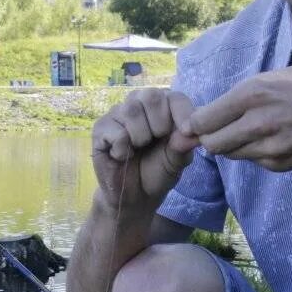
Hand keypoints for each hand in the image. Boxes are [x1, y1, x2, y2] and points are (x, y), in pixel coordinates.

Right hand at [90, 88, 200, 217]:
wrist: (135, 196)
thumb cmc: (157, 172)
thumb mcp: (177, 160)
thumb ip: (183, 145)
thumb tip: (190, 134)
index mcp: (162, 106)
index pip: (174, 97)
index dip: (183, 113)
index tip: (186, 133)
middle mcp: (139, 104)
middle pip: (151, 96)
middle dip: (159, 124)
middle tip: (155, 141)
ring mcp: (117, 114)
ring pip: (132, 111)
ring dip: (140, 137)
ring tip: (138, 148)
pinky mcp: (100, 129)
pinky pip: (116, 132)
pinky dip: (123, 149)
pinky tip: (122, 155)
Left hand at [185, 65, 291, 171]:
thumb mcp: (272, 78)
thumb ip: (238, 97)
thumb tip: (205, 115)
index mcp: (252, 94)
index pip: (202, 121)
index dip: (197, 124)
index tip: (199, 124)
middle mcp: (258, 122)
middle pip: (212, 144)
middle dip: (210, 139)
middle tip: (220, 131)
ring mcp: (270, 146)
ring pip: (232, 154)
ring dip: (234, 145)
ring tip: (253, 130)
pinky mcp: (280, 163)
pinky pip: (254, 161)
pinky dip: (256, 152)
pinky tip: (274, 138)